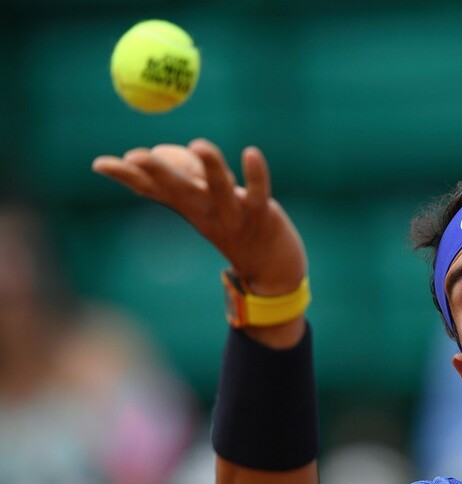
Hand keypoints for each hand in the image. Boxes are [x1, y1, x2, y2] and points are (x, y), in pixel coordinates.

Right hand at [92, 139, 306, 296]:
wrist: (271, 269)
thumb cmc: (235, 227)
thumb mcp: (204, 203)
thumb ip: (183, 176)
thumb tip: (158, 151)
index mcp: (188, 208)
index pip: (153, 190)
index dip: (127, 178)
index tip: (99, 164)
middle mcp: (206, 211)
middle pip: (179, 190)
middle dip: (158, 173)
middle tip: (135, 156)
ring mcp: (234, 214)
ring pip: (220, 189)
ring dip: (210, 167)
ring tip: (200, 145)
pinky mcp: (262, 215)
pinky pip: (259, 193)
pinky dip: (256, 174)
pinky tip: (251, 152)